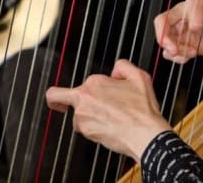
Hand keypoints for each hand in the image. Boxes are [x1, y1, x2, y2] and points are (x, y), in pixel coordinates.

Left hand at [46, 59, 172, 160]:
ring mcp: (83, 117)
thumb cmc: (143, 110)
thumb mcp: (140, 76)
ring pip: (76, 117)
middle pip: (57, 97)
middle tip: (57, 105)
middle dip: (56, 101)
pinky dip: (94, 129)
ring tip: (108, 119)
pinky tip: (110, 127)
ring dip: (87, 117)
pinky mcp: (87, 132)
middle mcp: (84, 99)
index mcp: (94, 83)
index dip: (92, 86)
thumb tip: (115, 71)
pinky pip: (85, 130)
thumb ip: (123, 66)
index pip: (78, 82)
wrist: (145, 135)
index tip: (96, 92)